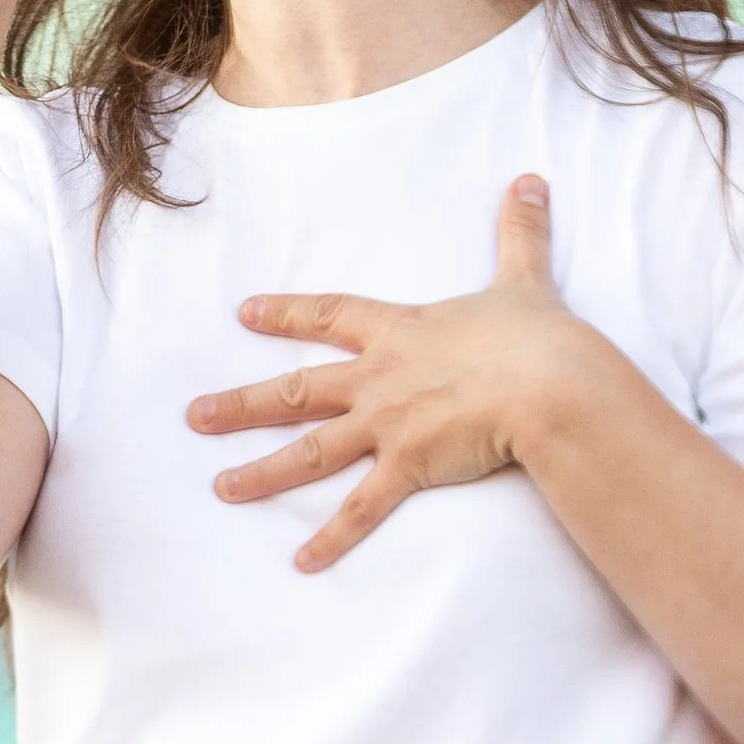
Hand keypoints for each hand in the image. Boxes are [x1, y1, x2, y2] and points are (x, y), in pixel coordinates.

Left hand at [186, 176, 595, 570]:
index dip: (287, 315)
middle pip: (295, 390)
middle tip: (194, 417)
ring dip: (263, 472)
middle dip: (242, 403)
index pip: (329, 317)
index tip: (245, 313)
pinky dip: (332, 539)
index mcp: (401, 332)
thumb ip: (520, 231)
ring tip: (221, 488)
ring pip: (310, 451)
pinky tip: (301, 564)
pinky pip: (361, 510)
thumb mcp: (524, 279)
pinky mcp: (407, 468)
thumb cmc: (537, 337)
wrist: (549, 385)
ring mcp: (387, 425)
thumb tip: (531, 180)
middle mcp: (379, 379)